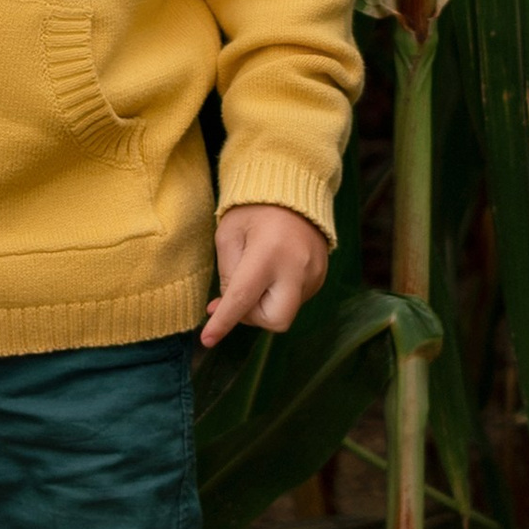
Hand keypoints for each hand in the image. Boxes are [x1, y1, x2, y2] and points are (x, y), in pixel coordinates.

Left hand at [201, 204, 327, 347]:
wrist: (293, 188)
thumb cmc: (253, 209)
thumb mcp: (229, 234)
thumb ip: (228, 274)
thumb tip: (226, 309)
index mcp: (268, 254)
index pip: (242, 299)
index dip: (223, 323)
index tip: (207, 341)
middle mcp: (296, 268)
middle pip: (275, 320)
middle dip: (253, 317)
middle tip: (239, 297)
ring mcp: (314, 274)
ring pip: (285, 312)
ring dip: (264, 304)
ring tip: (254, 276)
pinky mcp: (320, 275)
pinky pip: (296, 300)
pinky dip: (278, 295)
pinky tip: (271, 273)